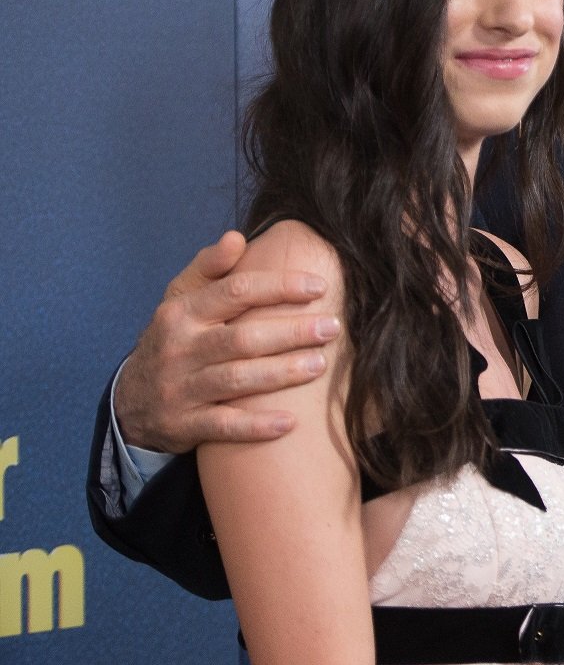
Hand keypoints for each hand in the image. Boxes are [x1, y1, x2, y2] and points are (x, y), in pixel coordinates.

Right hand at [115, 231, 339, 453]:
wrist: (130, 402)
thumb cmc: (173, 340)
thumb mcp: (179, 299)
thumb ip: (208, 268)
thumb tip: (236, 237)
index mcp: (183, 312)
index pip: (235, 293)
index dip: (279, 288)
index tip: (318, 287)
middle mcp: (180, 349)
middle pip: (242, 338)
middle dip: (291, 332)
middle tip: (332, 327)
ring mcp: (180, 389)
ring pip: (236, 380)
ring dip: (282, 373)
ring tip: (320, 365)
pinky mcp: (183, 425)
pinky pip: (223, 426)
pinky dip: (256, 426)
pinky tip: (290, 423)